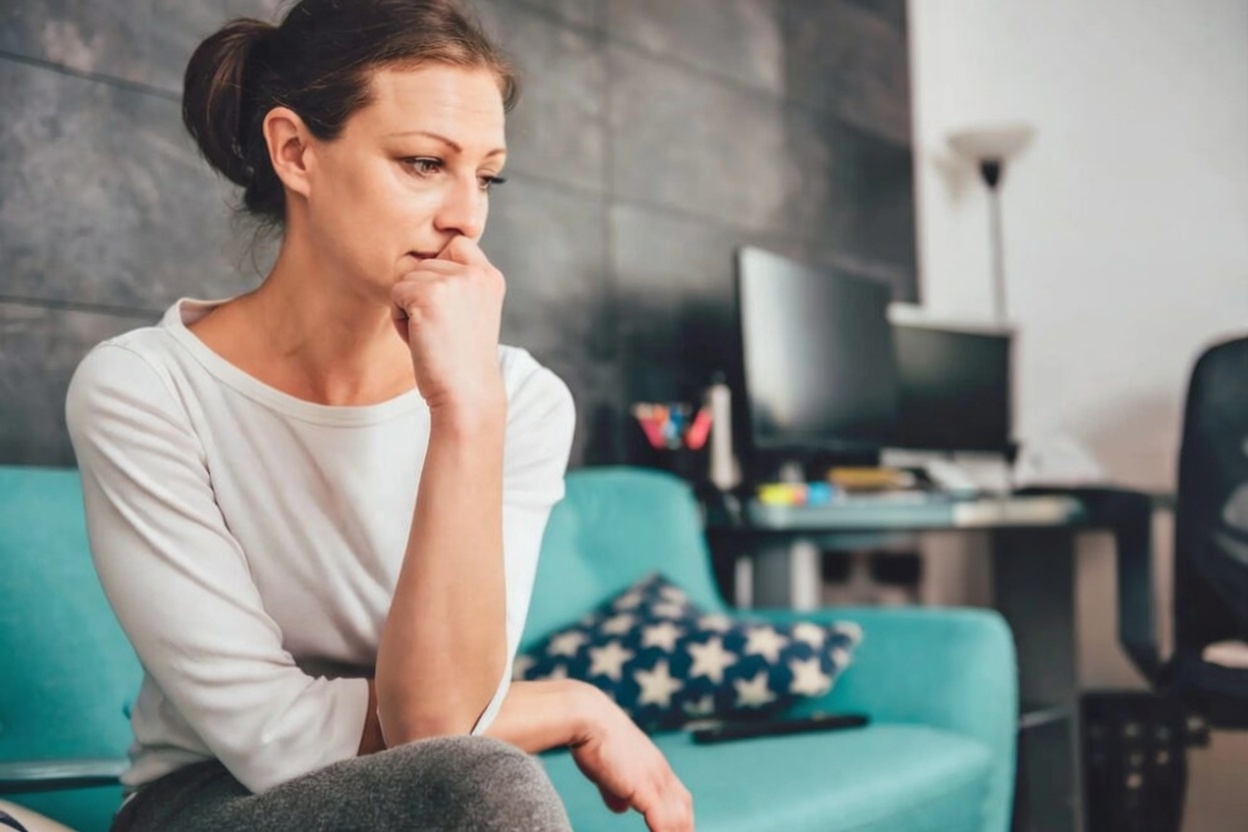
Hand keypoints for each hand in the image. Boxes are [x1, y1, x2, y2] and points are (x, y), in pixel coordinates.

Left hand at [391, 236, 505, 414]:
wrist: (466, 394)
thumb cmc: (461, 360)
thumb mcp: (471, 312)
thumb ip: (458, 283)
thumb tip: (421, 259)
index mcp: (490, 276)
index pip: (456, 245)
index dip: (442, 272)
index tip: (449, 309)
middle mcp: (475, 273)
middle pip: (426, 264)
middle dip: (423, 294)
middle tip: (442, 330)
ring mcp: (452, 281)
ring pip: (408, 278)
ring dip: (410, 307)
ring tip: (433, 335)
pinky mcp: (428, 294)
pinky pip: (395, 294)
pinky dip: (399, 319)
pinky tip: (421, 339)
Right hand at [570, 695, 693, 831]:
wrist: (587, 716)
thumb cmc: (592, 736)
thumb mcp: (606, 768)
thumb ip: (615, 790)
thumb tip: (621, 808)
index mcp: (653, 763)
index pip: (677, 794)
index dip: (681, 814)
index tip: (679, 828)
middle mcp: (659, 771)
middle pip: (683, 806)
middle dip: (685, 826)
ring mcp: (654, 779)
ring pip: (678, 817)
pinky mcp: (644, 789)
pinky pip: (663, 822)